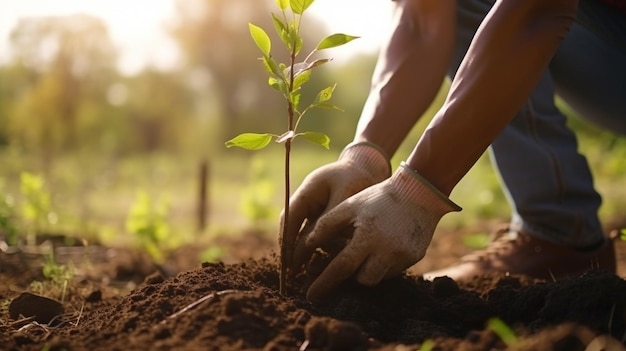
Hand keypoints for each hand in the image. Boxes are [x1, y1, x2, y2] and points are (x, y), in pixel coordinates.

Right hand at [282, 142, 390, 272]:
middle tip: (291, 272)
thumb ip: (329, 218)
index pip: (289, 218)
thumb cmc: (357, 176)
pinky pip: (318, 234)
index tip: (287, 260)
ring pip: (305, 233)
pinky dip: (318, 247)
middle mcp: (307, 201)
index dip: (286, 240)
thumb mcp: (345, 194)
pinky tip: (321, 262)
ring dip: (304, 250)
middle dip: (292, 249)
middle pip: (292, 228)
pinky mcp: (325, 216)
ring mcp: (315, 208)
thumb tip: (314, 243)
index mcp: (307, 192)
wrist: (369, 166)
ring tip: (302, 270)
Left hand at [304, 162, 460, 301]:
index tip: (310, 296)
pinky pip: (393, 271)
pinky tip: (382, 248)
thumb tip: (307, 245)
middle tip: (340, 271)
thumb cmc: (377, 198)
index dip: (324, 283)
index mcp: (367, 236)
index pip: (341, 267)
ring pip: (378, 278)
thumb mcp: (349, 205)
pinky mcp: (415, 257)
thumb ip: (326, 225)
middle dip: (350, 277)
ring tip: (364, 253)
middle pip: (363, 280)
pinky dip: (383, 264)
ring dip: (367, 271)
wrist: (418, 192)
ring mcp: (403, 256)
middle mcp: (387, 250)